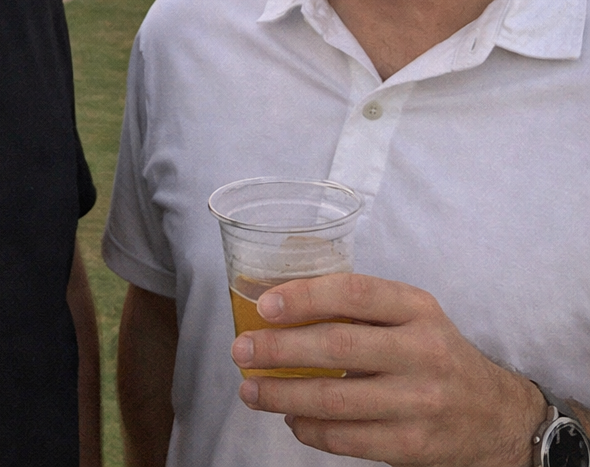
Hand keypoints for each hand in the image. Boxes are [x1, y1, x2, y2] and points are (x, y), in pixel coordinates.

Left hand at [230, 273, 544, 466]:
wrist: (497, 415)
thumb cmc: (434, 352)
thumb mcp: (411, 315)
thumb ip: (358, 307)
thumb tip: (278, 306)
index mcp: (417, 307)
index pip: (353, 293)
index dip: (304, 296)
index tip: (264, 305)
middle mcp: (423, 351)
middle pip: (337, 346)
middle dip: (279, 349)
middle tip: (241, 351)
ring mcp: (421, 402)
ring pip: (335, 399)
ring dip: (283, 395)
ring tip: (251, 389)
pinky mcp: (415, 445)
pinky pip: (348, 439)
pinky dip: (310, 429)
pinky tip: (291, 418)